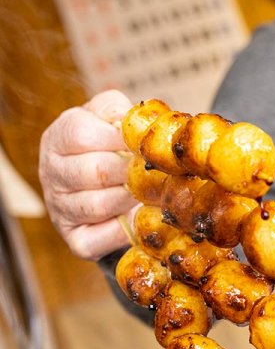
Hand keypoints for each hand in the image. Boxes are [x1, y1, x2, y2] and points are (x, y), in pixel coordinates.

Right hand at [39, 89, 136, 260]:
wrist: (97, 177)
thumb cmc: (106, 141)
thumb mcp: (106, 115)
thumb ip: (117, 109)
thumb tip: (133, 122)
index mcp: (57, 138)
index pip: (82, 135)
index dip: (118, 138)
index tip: (139, 142)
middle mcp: (51, 174)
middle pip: (95, 171)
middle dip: (130, 169)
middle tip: (149, 168)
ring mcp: (59, 209)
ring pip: (100, 205)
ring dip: (131, 197)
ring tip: (146, 189)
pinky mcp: (75, 238)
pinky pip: (102, 238)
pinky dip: (126, 229)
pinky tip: (137, 215)